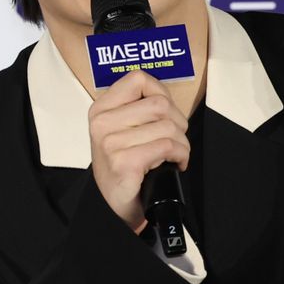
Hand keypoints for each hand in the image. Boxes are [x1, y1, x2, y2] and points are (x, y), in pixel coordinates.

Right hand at [88, 70, 189, 231]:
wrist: (112, 205)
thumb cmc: (122, 165)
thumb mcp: (120, 129)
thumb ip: (136, 108)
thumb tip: (166, 95)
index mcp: (101, 109)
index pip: (138, 79)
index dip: (161, 91)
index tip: (166, 110)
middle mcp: (102, 123)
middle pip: (160, 104)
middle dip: (178, 122)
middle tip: (175, 138)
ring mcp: (111, 143)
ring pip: (168, 126)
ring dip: (182, 142)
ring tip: (175, 153)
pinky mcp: (125, 162)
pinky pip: (167, 146)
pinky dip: (180, 155)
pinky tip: (175, 163)